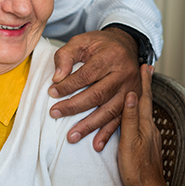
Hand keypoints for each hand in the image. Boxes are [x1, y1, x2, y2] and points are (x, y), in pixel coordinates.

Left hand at [49, 28, 140, 150]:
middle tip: (55, 113)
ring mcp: (131, 90)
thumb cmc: (100, 45)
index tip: (52, 92)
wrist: (127, 46)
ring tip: (72, 136)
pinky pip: (121, 120)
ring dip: (90, 125)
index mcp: (111, 57)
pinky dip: (108, 133)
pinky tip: (96, 144)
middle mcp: (124, 74)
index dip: (68, 85)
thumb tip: (57, 77)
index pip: (87, 75)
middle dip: (74, 106)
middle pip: (98, 94)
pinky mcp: (133, 102)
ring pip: (110, 110)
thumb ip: (66, 55)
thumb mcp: (81, 41)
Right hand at [117, 64, 165, 185]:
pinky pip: (138, 124)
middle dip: (143, 86)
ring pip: (142, 113)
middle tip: (144, 70)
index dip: (144, 82)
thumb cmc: (137, 170)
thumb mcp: (130, 142)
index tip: (145, 65)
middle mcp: (149, 129)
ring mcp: (148, 138)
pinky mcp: (143, 147)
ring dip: (139, 100)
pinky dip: (135, 114)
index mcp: (145, 126)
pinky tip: (132, 117)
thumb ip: (130, 118)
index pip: (144, 98)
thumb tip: (131, 94)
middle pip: (145, 102)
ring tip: (136, 89)